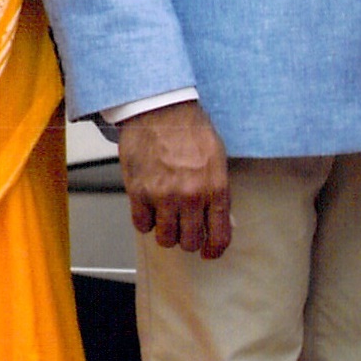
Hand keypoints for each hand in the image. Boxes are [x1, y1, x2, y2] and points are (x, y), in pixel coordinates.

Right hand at [121, 101, 231, 260]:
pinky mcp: (138, 192)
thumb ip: (219, 191)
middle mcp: (190, 196)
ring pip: (165, 238)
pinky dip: (145, 221)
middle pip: (189, 242)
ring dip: (166, 232)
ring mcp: (163, 196)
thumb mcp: (217, 158)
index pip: (219, 236)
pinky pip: (141, 224)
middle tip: (184, 228)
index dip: (213, 250)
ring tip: (165, 218)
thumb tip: (221, 218)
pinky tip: (149, 208)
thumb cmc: (189, 128)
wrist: (161, 109)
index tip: (208, 252)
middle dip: (188, 239)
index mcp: (214, 188)